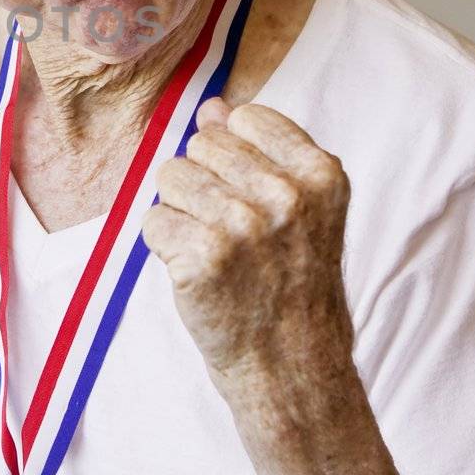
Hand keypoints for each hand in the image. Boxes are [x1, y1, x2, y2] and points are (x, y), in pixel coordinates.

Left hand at [143, 96, 353, 390]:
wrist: (292, 367)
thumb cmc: (293, 285)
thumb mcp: (302, 211)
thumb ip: (261, 153)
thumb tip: (212, 107)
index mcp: (320, 174)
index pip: (244, 119)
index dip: (234, 156)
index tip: (251, 196)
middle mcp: (286, 195)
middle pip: (201, 145)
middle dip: (204, 183)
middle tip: (233, 234)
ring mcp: (244, 225)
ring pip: (171, 177)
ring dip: (182, 214)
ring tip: (216, 252)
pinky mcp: (203, 257)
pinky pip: (154, 220)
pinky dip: (165, 246)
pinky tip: (198, 274)